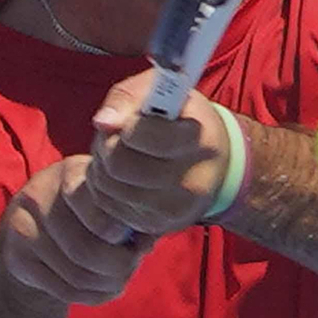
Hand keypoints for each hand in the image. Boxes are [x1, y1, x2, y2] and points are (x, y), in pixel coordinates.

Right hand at [0, 154, 149, 305]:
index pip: (94, 207)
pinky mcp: (16, 258)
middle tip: (131, 266)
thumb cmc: (87, 212)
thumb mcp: (107, 202)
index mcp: (70, 173)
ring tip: (119, 279)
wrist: (34, 230)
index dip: (118, 231)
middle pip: (85, 250)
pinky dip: (90, 295)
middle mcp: (39, 194)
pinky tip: (100, 287)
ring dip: (107, 285)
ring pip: (76, 275)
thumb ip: (131, 215)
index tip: (131, 239)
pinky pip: (63, 290)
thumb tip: (148, 240)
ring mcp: (22, 228)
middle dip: (119, 267)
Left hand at [66, 70, 232, 244]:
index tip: (131, 120)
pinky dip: (104, 187)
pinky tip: (122, 175)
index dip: (127, 124)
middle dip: (107, 145)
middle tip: (117, 135)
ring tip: (120, 152)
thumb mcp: (163, 91)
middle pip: (117, 164)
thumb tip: (102, 123)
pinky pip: (107, 207)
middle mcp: (188, 183)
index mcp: (197, 141)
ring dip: (102, 165)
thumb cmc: (183, 118)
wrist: (215, 165)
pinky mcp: (154, 227)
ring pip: (107, 187)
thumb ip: (129, 98)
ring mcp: (171, 210)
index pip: (139, 134)